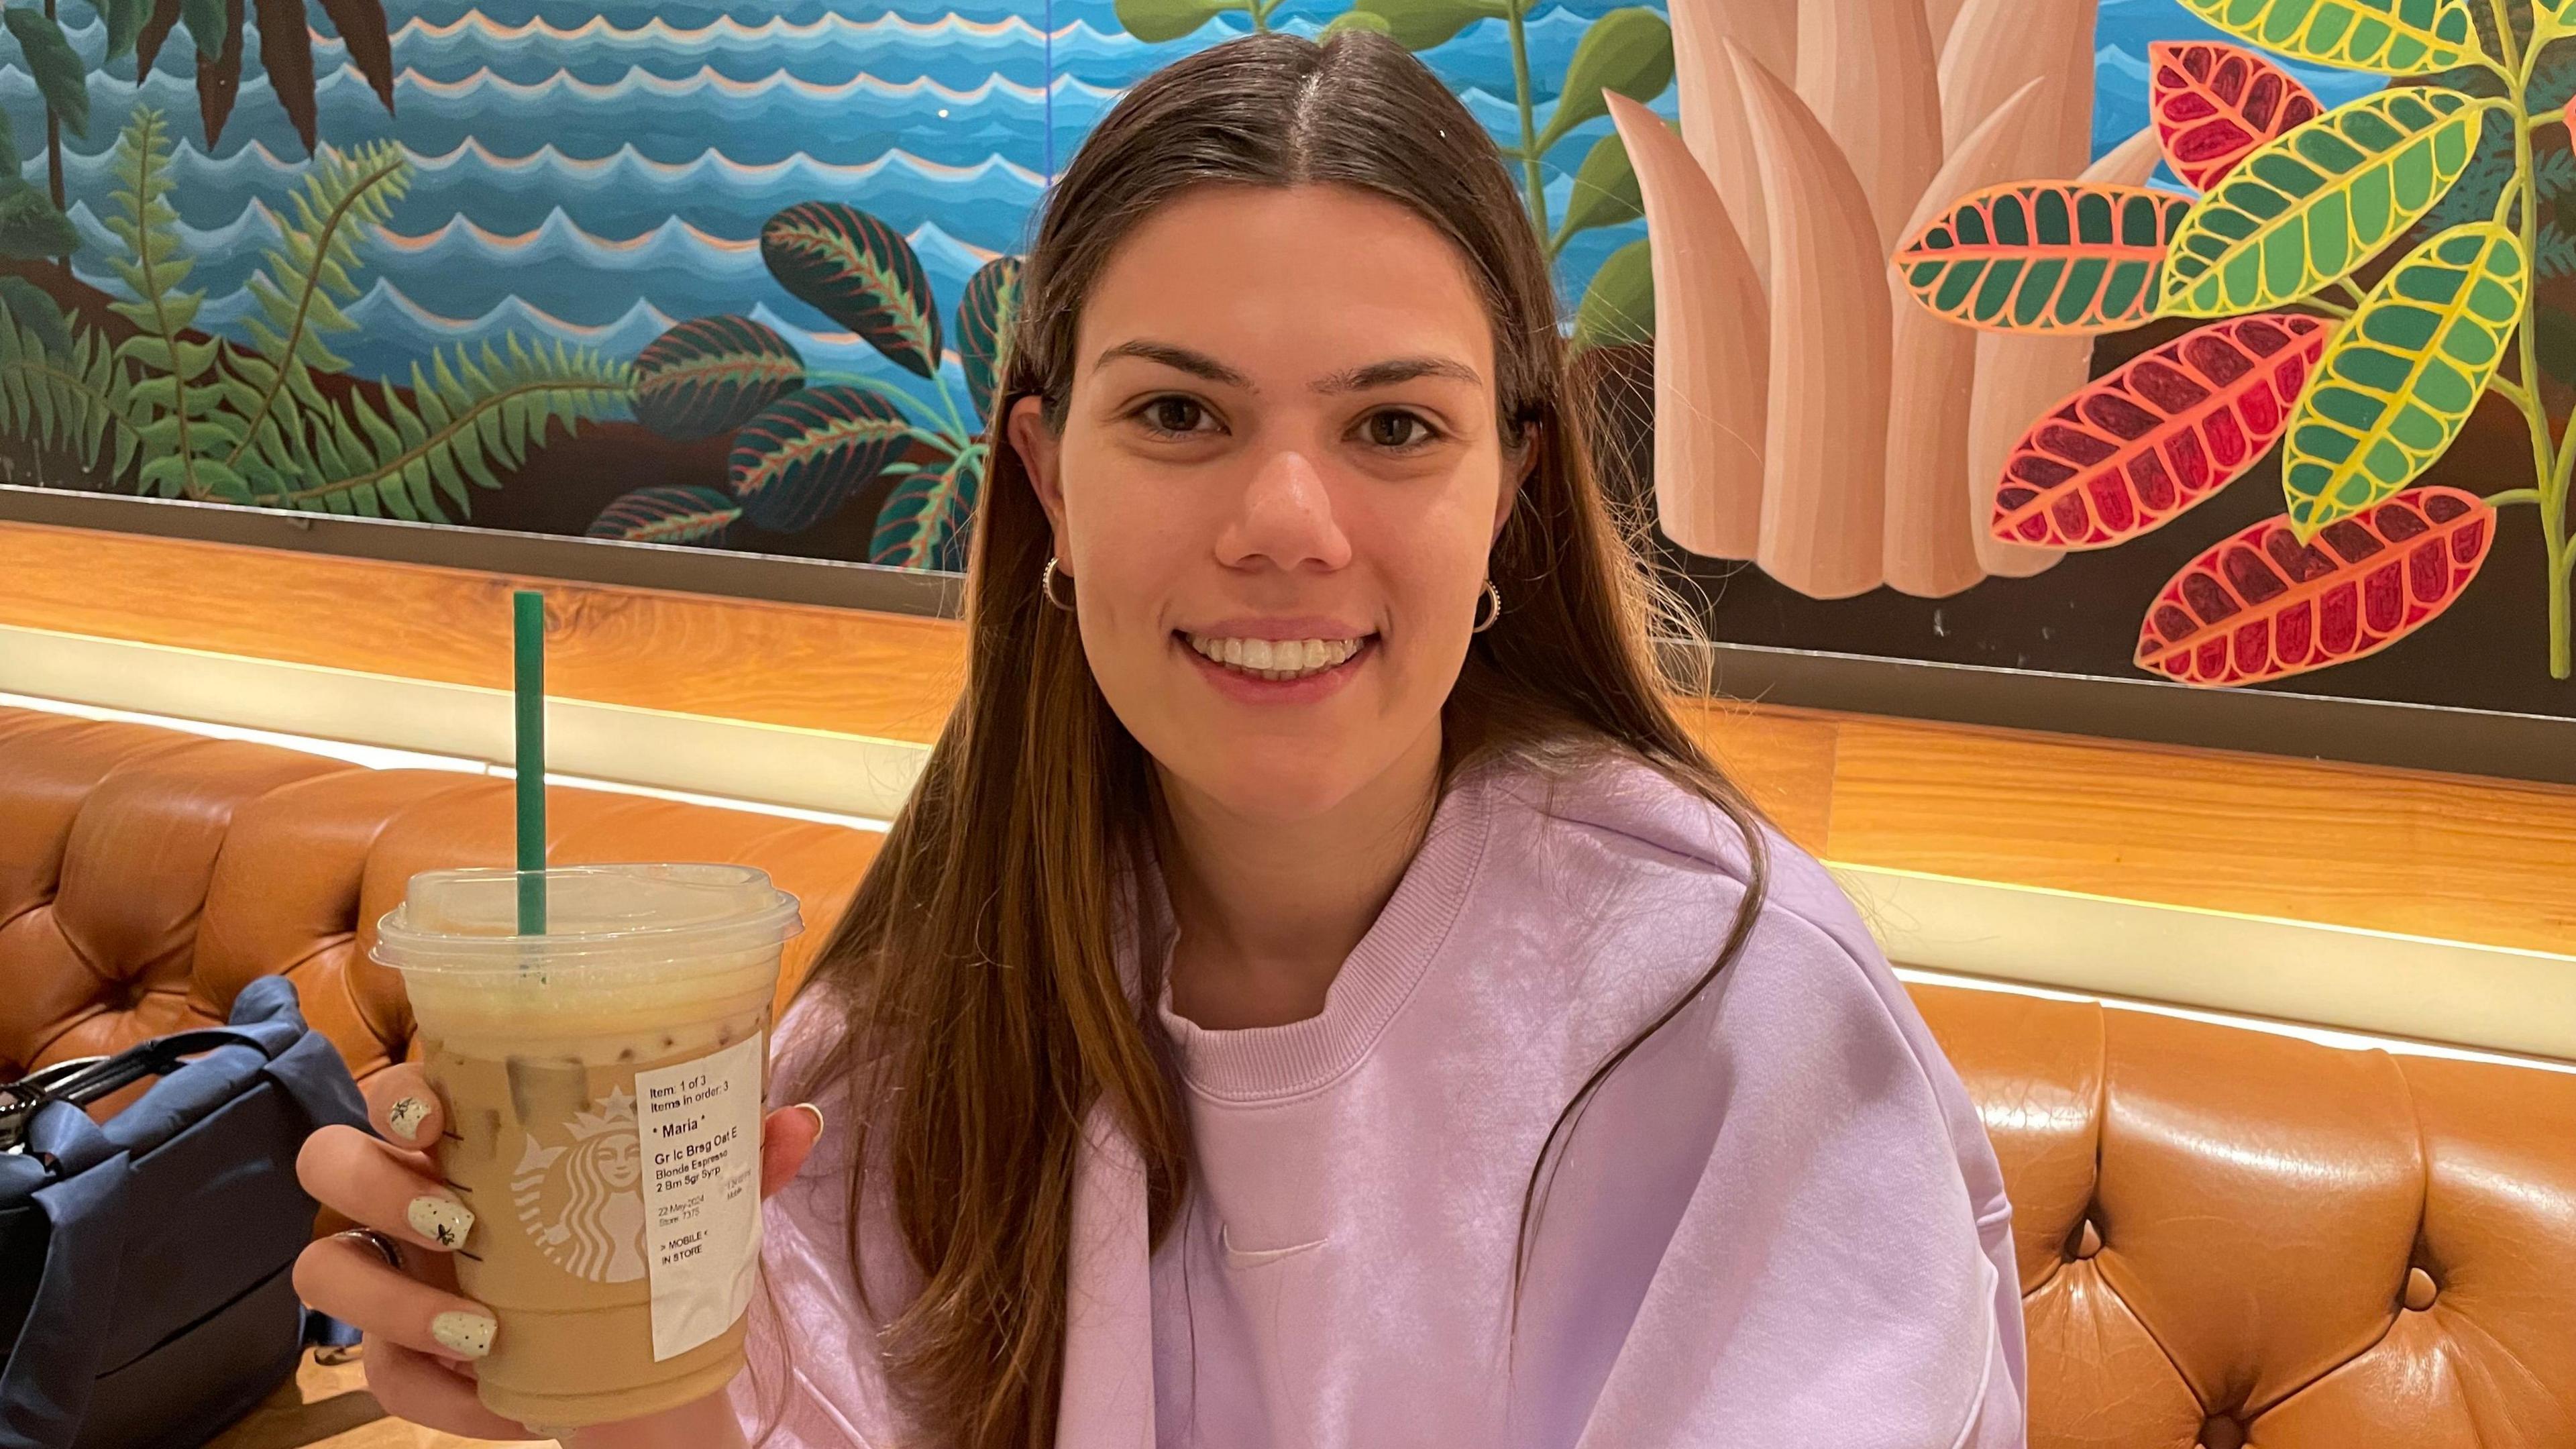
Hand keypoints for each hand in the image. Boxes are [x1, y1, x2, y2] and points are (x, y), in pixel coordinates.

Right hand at [292, 1063, 824, 1440]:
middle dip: (376, 1189)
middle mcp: (413, 1199)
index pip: (397, 1090)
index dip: (394, 1094)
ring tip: (479, 1327)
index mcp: (473, 1142)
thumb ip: (736, 1163)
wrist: (637, 1369)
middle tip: (459, 1221)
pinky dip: (439, 1394)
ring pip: (324, 1273)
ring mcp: (394, 1279)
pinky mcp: (399, 1359)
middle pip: (329, 1164)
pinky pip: (379, 1377)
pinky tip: (507, 1401)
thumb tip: (802, 1120)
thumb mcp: (692, 1209)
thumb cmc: (641, 1255)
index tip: (436, 1118)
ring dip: (389, 1302)